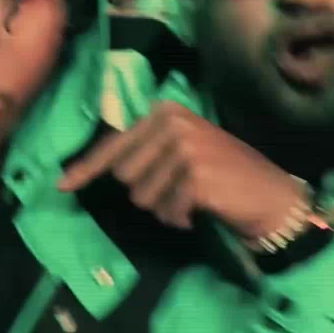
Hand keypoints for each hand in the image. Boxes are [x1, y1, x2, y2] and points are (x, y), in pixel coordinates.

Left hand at [58, 101, 305, 235]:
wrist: (272, 195)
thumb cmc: (225, 176)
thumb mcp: (183, 152)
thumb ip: (144, 154)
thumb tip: (87, 173)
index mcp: (165, 112)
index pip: (114, 146)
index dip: (85, 170)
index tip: (61, 188)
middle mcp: (172, 123)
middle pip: (124, 177)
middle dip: (148, 193)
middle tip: (182, 190)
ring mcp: (185, 147)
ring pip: (142, 199)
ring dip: (165, 209)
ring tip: (195, 199)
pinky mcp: (196, 175)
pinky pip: (166, 211)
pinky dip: (182, 219)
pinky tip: (205, 209)